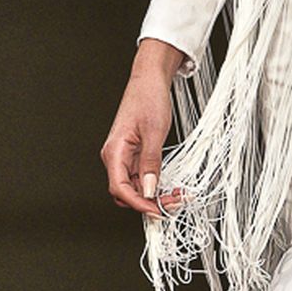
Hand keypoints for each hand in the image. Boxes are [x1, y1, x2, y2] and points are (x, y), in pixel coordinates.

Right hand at [100, 40, 188, 217]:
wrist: (149, 79)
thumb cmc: (148, 98)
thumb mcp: (154, 132)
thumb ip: (151, 163)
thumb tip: (150, 190)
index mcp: (114, 151)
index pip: (120, 189)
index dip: (138, 204)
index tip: (157, 211)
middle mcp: (115, 157)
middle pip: (126, 193)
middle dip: (149, 202)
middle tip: (173, 203)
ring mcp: (124, 157)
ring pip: (136, 187)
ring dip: (155, 195)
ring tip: (177, 196)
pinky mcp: (135, 155)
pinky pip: (143, 177)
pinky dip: (156, 184)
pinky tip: (172, 186)